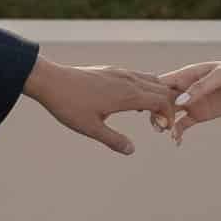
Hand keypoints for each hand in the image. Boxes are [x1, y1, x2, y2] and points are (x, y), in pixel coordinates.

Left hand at [23, 58, 176, 153]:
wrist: (51, 80)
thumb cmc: (69, 105)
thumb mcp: (91, 128)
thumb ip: (113, 140)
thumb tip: (131, 150)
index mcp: (127, 94)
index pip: (162, 102)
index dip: (169, 116)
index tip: (163, 130)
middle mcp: (128, 80)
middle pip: (162, 89)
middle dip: (167, 107)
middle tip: (159, 125)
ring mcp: (121, 73)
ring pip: (152, 80)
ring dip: (157, 96)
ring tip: (149, 115)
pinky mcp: (113, 71)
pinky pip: (139, 77)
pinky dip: (146, 89)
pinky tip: (133, 104)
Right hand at [155, 57, 220, 143]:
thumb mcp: (219, 77)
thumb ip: (199, 88)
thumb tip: (179, 102)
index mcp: (185, 75)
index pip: (160, 84)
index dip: (150, 94)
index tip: (147, 106)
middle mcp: (184, 89)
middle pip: (160, 101)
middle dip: (155, 112)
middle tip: (160, 125)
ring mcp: (191, 103)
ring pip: (169, 114)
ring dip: (164, 124)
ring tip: (167, 133)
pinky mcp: (200, 114)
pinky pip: (183, 125)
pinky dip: (177, 133)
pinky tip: (177, 141)